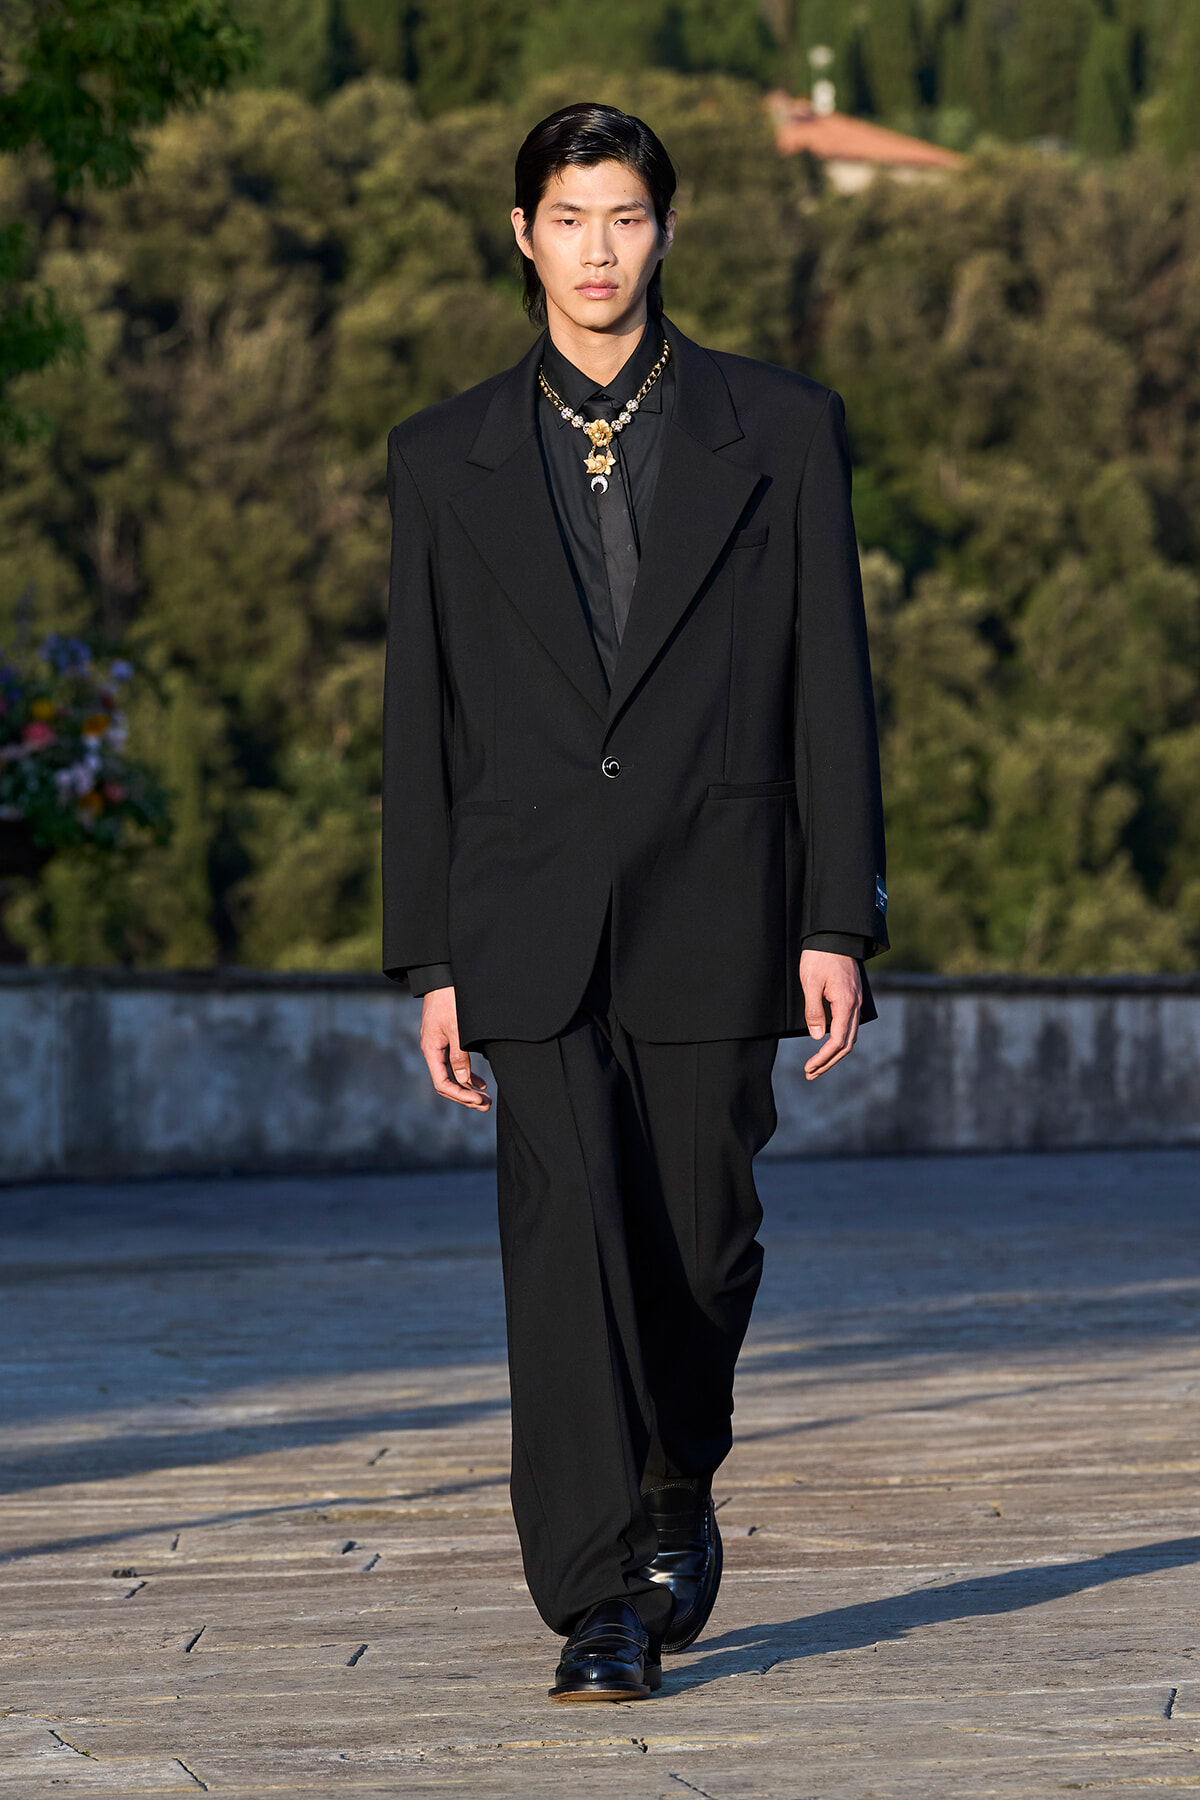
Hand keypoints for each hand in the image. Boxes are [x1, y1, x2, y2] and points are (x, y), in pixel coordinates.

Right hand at [419, 986, 490, 1109]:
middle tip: (486, 1105)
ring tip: (485, 1098)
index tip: (479, 1100)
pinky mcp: (446, 1038)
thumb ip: (460, 1055)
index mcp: (431, 1049)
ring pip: (451, 1074)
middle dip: (465, 1096)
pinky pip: (454, 1063)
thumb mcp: (458, 1028)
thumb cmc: (450, 999)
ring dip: (467, 1088)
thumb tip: (464, 1081)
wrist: (442, 976)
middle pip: (446, 1082)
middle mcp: (432, 1050)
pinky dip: (466, 1074)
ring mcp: (438, 1045)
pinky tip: (480, 1081)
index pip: (442, 1083)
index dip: (460, 1095)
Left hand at [800, 950, 861, 1079]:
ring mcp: (857, 1001)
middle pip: (847, 1044)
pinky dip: (840, 1040)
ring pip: (850, 1036)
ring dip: (834, 1053)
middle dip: (829, 1062)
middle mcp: (856, 1005)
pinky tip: (827, 1043)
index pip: (838, 1041)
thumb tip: (817, 1037)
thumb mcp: (810, 983)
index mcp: (846, 1004)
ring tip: (817, 1064)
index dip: (823, 1058)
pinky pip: (850, 1025)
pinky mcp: (853, 997)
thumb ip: (813, 1011)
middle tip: (811, 1073)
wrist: (836, 934)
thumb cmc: (820, 956)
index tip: (809, 1067)